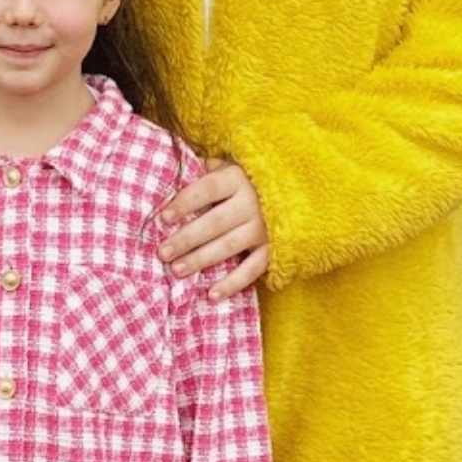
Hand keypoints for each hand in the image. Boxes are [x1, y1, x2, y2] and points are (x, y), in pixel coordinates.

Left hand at [158, 159, 269, 298]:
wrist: (299, 192)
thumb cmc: (251, 179)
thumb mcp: (231, 166)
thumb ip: (208, 171)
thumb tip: (177, 175)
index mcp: (237, 179)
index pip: (207, 190)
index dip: (184, 203)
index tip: (163, 218)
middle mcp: (251, 204)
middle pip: (214, 223)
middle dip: (186, 238)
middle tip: (163, 252)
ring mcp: (264, 229)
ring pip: (228, 246)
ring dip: (201, 260)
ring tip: (177, 270)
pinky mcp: (274, 249)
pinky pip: (252, 270)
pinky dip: (232, 284)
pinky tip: (211, 295)